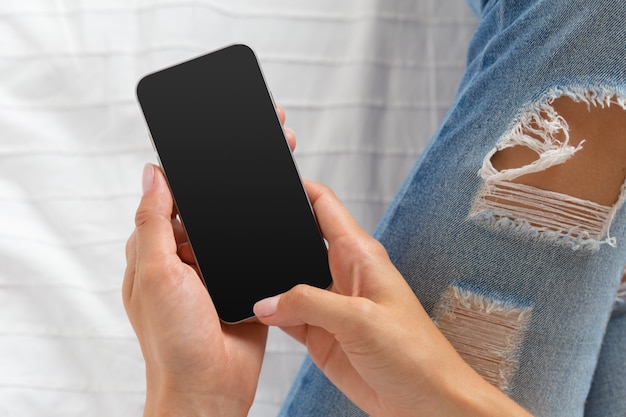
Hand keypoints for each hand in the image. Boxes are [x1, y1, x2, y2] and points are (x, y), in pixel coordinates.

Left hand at [122, 103, 295, 416]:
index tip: (216, 133)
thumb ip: (153, 223)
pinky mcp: (246, 279)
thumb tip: (154, 173)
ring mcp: (219, 266)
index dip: (195, 162)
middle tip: (263, 136)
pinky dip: (269, 225)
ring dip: (256, 192)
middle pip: (212, 200)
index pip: (176, 192)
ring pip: (237, 220)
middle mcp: (189, 252)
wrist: (210, 388)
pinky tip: (288, 204)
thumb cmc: (172, 341)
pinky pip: (257, 245)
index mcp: (161, 246)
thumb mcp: (155, 274)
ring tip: (280, 160)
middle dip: (235, 169)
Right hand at [254, 181, 532, 416]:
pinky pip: (285, 314)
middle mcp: (340, 274)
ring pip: (286, 279)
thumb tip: (267, 301)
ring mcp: (328, 304)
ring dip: (266, 278)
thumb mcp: (361, 321)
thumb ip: (309, 305)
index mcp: (359, 255)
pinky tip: (251, 311)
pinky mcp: (319, 333)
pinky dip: (267, 312)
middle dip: (271, 234)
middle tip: (238, 229)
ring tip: (236, 270)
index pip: (323, 205)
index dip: (297, 187)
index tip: (267, 178)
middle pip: (298, 239)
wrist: (426, 405)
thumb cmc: (416, 356)